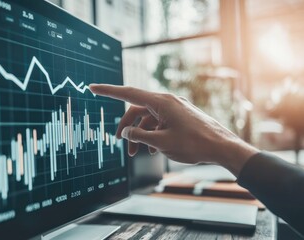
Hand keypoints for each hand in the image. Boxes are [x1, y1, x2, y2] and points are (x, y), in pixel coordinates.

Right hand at [89, 84, 258, 175]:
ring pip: (148, 119)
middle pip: (137, 110)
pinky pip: (160, 122)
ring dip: (140, 135)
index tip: (93, 88)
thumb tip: (126, 132)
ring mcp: (174, 108)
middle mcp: (167, 101)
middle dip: (126, 127)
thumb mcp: (161, 142)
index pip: (128, 94)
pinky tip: (153, 150)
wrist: (223, 147)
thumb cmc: (195, 144)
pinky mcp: (180, 116)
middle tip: (119, 143)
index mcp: (161, 102)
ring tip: (137, 153)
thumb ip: (139, 136)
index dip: (108, 91)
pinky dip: (152, 134)